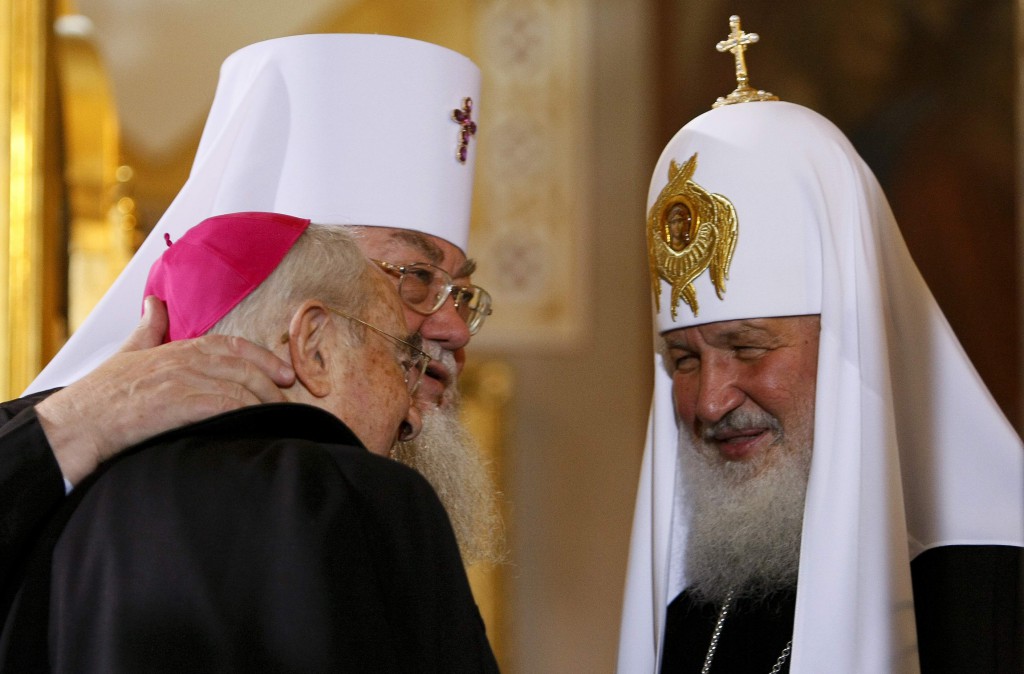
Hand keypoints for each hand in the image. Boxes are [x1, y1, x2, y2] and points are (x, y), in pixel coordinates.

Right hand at [36, 296, 295, 484]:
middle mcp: (183, 360)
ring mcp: (182, 381)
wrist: (77, 424)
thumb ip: (148, 329)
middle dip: (270, 382)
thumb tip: (156, 304)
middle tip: (289, 398)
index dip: (262, 357)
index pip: (231, 345)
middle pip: (242, 366)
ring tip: (277, 417)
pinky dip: (246, 413)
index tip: (282, 373)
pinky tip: (256, 423)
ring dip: (263, 402)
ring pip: (239, 386)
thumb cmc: (100, 396)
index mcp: (175, 347)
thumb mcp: (128, 352)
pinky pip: (226, 405)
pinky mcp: (179, 405)